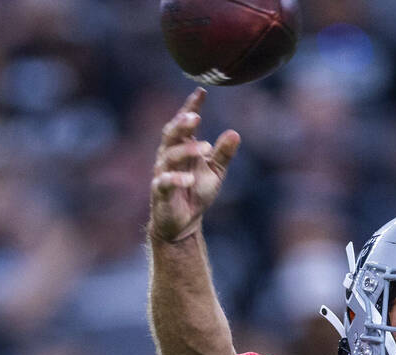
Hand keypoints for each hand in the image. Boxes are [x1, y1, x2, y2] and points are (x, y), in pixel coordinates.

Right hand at [150, 89, 240, 242]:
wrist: (184, 222)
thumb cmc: (197, 193)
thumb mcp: (215, 172)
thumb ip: (223, 154)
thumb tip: (235, 133)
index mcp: (182, 147)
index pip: (184, 123)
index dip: (191, 106)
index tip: (201, 92)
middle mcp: (168, 155)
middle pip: (172, 134)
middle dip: (182, 123)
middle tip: (196, 116)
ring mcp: (162, 172)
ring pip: (169, 155)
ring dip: (186, 150)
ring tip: (205, 148)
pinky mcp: (160, 192)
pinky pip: (165, 182)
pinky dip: (176, 179)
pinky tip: (190, 179)